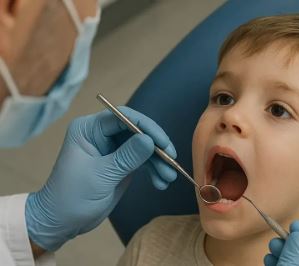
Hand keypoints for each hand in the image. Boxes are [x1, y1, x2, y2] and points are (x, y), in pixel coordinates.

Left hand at [25, 107, 176, 250]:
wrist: (62, 222)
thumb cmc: (72, 197)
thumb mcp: (101, 176)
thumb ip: (127, 157)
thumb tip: (150, 140)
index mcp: (89, 129)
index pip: (123, 117)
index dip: (146, 127)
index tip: (163, 143)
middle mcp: (102, 134)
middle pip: (137, 131)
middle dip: (156, 146)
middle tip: (172, 160)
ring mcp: (113, 149)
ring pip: (143, 146)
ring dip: (158, 161)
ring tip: (169, 177)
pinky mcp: (121, 163)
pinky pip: (142, 160)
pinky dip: (153, 170)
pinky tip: (160, 183)